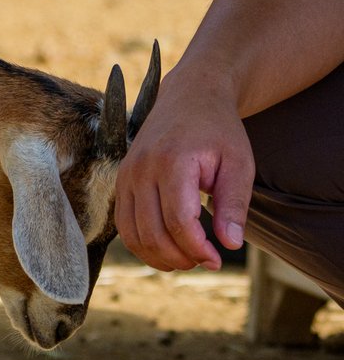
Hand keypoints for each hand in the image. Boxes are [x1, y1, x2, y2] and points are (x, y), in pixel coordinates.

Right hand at [114, 68, 254, 270]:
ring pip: (132, 233)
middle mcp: (141, 169)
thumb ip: (234, 204)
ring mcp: (126, 175)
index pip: (178, 220)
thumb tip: (230, 245)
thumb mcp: (239, 163)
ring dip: (157, 256)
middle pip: (151, 231)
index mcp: (172, 161)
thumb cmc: (218, 130)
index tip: (218, 259)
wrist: (189, 97)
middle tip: (206, 262)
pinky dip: (142, 243)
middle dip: (180, 257)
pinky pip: (123, 223)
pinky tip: (166, 248)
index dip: (197, 248)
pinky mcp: (121, 181)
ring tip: (186, 260)